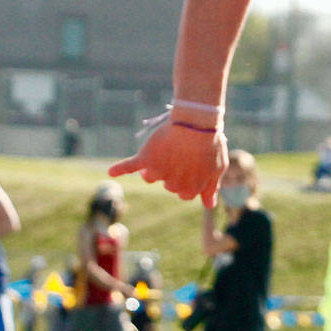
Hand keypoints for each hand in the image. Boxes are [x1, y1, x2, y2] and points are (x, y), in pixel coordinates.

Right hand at [109, 119, 227, 207]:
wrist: (197, 124)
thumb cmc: (211, 145)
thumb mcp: (218, 168)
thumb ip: (210, 188)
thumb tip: (209, 206)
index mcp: (190, 189)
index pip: (185, 194)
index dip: (190, 179)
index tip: (195, 165)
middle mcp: (172, 184)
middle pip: (169, 186)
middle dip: (176, 172)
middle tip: (185, 154)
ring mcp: (158, 171)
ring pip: (152, 177)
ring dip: (157, 167)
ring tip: (168, 149)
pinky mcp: (145, 159)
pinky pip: (129, 166)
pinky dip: (121, 168)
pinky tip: (112, 171)